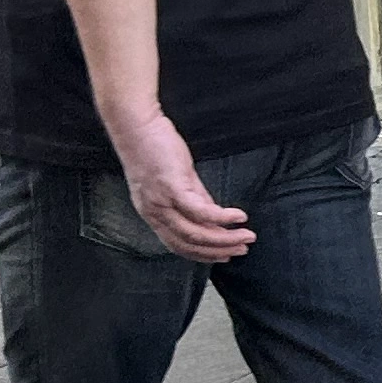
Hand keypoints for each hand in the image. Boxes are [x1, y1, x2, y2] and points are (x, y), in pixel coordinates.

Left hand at [111, 109, 254, 263]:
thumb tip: (214, 217)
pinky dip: (222, 218)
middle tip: (242, 248)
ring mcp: (162, 202)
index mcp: (153, 214)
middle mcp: (155, 213)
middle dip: (219, 251)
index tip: (225, 255)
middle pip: (189, 244)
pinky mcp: (172, 187)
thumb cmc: (152, 148)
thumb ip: (194, 198)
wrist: (135, 126)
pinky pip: (201, 210)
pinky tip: (239, 217)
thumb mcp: (175, 180)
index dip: (203, 254)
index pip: (178, 245)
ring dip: (225, 238)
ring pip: (195, 232)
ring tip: (246, 236)